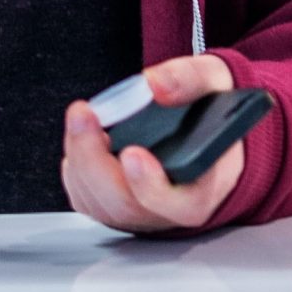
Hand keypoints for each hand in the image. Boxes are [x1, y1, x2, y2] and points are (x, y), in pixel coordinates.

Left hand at [61, 54, 244, 232]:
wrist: (207, 127)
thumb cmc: (212, 109)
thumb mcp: (214, 81)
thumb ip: (190, 79)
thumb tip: (153, 84)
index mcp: (211, 183)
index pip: (184, 204)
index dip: (152, 185)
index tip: (131, 152)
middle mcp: (176, 207)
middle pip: (129, 205)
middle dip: (95, 160)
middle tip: (83, 115)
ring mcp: (145, 212)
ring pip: (103, 205)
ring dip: (81, 159)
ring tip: (82, 117)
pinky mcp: (119, 207)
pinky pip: (88, 200)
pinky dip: (76, 169)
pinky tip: (82, 138)